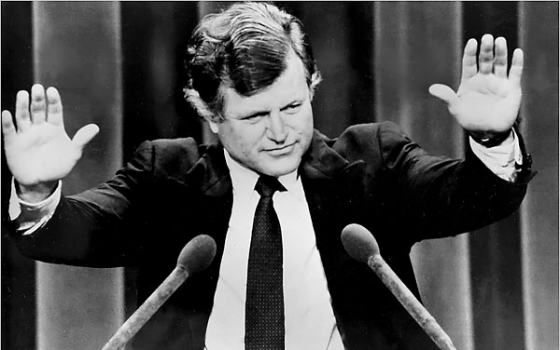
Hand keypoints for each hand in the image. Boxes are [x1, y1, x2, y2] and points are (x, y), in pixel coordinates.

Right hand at [1, 84, 98, 200]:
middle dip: (38, 99)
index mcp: (55, 128)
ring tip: (23, 94)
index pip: (54, 110)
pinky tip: (6, 113)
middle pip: (38, 110)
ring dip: (22, 106)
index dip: (53, 101)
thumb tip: (95, 127)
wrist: (42, 183)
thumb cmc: (58, 166)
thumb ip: (81, 140)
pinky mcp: (13, 143)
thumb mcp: (73, 154)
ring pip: (23, 116)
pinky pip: (9, 131)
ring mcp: (26, 134)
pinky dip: (7, 122)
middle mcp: (39, 128)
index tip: (52, 91)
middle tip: (37, 88)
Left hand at [429, 34, 522, 133]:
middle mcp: (484, 78)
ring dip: (501, 52)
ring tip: (500, 41)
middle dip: (486, 49)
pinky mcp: (512, 88)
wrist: (487, 132)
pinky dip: (517, 63)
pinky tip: (517, 52)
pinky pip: (515, 73)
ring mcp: (499, 82)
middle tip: (487, 38)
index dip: (471, 52)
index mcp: (470, 80)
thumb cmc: (469, 119)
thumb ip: (447, 96)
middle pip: (486, 60)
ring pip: (500, 63)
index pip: (469, 62)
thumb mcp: (456, 108)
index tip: (472, 42)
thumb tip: (431, 89)